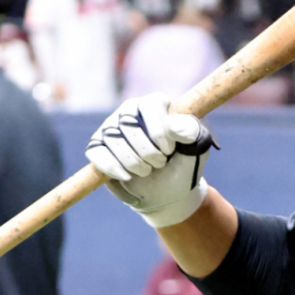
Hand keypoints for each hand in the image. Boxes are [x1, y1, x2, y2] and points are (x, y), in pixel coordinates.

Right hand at [86, 93, 217, 227]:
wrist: (169, 190)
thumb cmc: (184, 164)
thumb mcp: (197, 148)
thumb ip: (191, 132)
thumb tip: (173, 125)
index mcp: (156, 104)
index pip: (150, 106)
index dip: (159, 131)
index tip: (169, 151)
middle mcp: (131, 111)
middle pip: (129, 125)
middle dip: (147, 151)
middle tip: (160, 163)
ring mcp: (112, 127)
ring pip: (112, 139)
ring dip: (132, 162)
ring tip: (147, 171)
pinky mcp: (99, 146)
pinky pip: (96, 153)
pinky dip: (112, 167)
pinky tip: (127, 177)